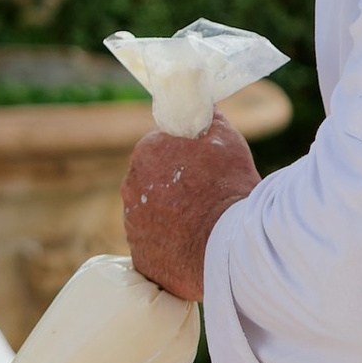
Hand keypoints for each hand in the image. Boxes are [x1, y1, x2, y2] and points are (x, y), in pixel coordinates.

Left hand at [122, 114, 256, 300]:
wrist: (231, 247)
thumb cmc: (229, 187)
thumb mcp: (226, 139)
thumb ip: (207, 118)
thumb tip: (201, 106)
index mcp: (145, 153)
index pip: (159, 149)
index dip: (181, 157)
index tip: (200, 168)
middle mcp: (130, 186)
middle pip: (151, 182)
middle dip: (172, 187)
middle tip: (204, 196)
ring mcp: (132, 224)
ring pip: (150, 215)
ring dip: (169, 217)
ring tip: (201, 224)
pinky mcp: (140, 256)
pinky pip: (153, 245)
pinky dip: (169, 246)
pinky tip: (192, 246)